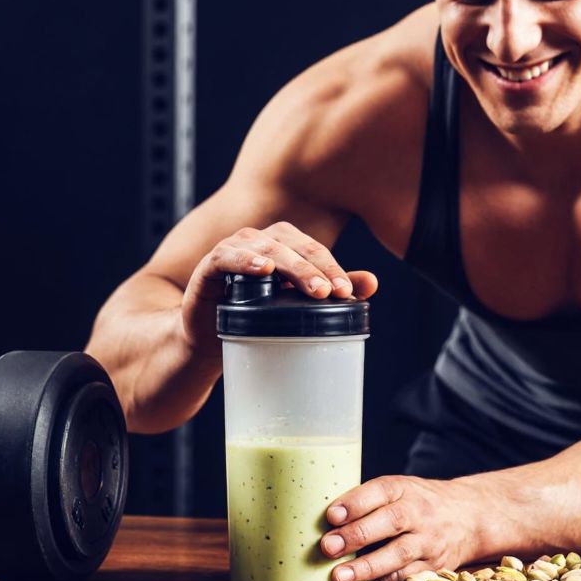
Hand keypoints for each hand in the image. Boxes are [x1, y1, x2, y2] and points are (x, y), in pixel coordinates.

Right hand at [178, 220, 377, 345]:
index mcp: (284, 245)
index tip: (349, 292)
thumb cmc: (254, 319)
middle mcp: (261, 240)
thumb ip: (330, 289)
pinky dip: (245, 260)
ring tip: (310, 288)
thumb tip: (371, 283)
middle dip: (316, 269)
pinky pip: (228, 256)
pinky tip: (263, 269)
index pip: (314, 250)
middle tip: (334, 293)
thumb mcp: (296, 307)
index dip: (333, 268)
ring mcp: (235, 249)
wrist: (209, 340)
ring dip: (290, 266)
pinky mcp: (211, 264)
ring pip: (266, 247)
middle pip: (294, 246)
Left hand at [321, 475, 488, 580]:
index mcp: (405, 488)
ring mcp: (429, 540)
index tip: (331, 515)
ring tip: (339, 577)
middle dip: (357, 535)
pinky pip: (406, 576)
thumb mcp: (398, 489)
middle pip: (390, 522)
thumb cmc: (419, 501)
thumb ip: (367, 501)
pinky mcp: (434, 564)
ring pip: (399, 554)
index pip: (380, 491)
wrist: (468, 515)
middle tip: (328, 547)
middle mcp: (420, 512)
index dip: (355, 503)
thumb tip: (326, 522)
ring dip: (367, 567)